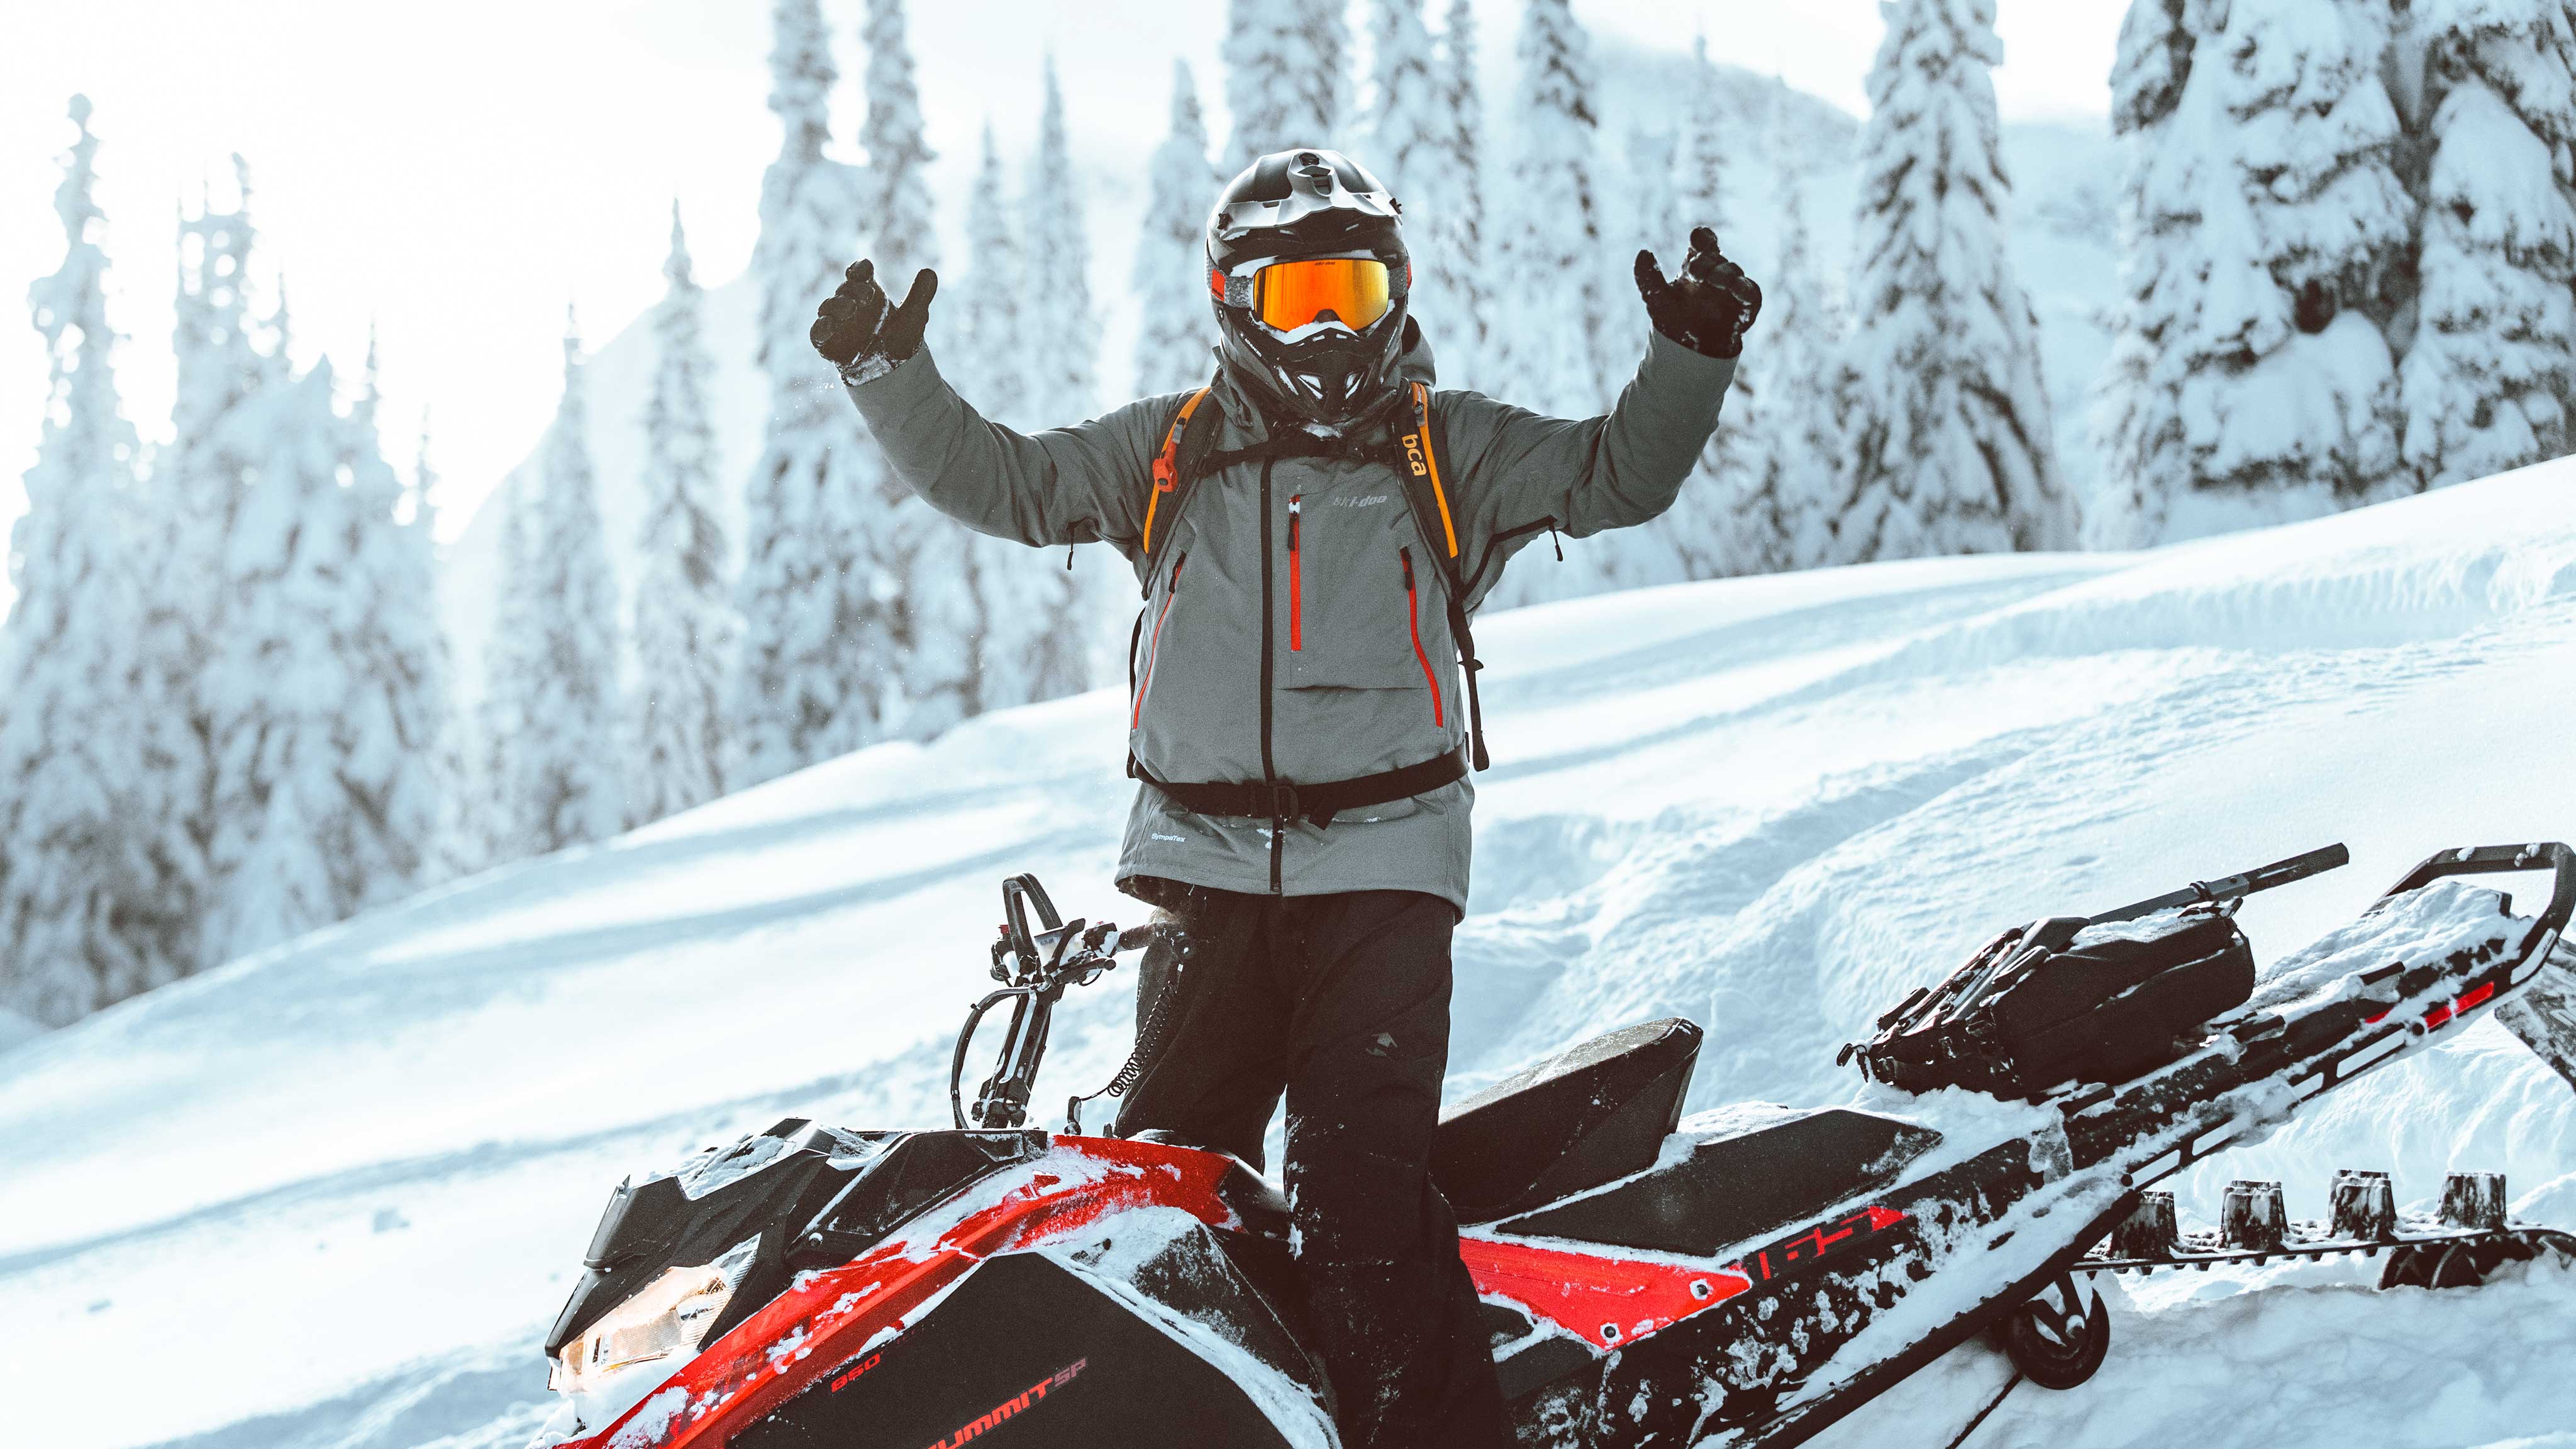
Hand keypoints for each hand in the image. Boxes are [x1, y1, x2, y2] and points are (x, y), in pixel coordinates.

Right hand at [811, 260, 938, 382]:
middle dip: (853, 290)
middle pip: (844, 290)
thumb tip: (930, 272)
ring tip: (850, 308)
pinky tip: (828, 326)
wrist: (895, 372)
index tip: (866, 271)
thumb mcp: (914, 318)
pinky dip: (820, 329)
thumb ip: (920, 296)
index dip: (860, 270)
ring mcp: (837, 323)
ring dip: (837, 306)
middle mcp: (850, 303)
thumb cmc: (901, 339)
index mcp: (868, 291)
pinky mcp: (828, 343)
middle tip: (866, 296)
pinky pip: (818, 334)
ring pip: (828, 308)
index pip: (859, 273)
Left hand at [1634, 227, 1761, 359]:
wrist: (1688, 352)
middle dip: (1706, 262)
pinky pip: (1751, 296)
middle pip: (1716, 258)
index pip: (1704, 242)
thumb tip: (1643, 252)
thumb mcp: (1656, 298)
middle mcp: (1716, 273)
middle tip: (1694, 273)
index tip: (1697, 239)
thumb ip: (1647, 277)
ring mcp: (1731, 290)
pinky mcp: (1744, 309)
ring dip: (1725, 275)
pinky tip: (1739, 292)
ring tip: (1714, 281)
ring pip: (1734, 273)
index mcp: (1697, 265)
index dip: (1703, 237)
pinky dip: (1747, 292)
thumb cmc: (1674, 320)